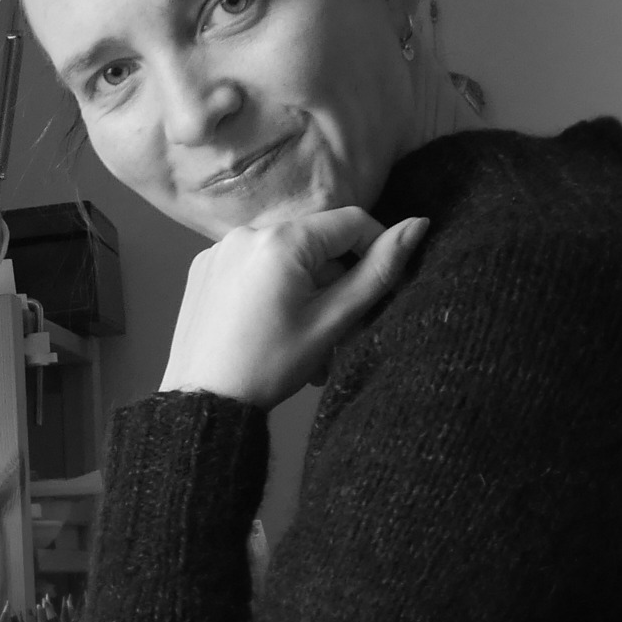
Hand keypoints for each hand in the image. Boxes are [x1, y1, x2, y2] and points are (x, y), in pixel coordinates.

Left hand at [161, 209, 428, 407]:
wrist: (203, 400)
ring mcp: (218, 248)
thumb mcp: (333, 320)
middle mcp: (245, 232)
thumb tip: (417, 224)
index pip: (351, 221)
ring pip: (285, 256)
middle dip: (337, 278)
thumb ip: (378, 270)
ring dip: (307, 287)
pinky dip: (273, 287)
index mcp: (280, 239)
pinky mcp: (203, 268)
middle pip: (316, 241)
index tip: (381, 287)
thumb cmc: (271, 364)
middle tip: (341, 327)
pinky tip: (272, 326)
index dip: (377, 249)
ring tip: (308, 335)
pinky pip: (254, 265)